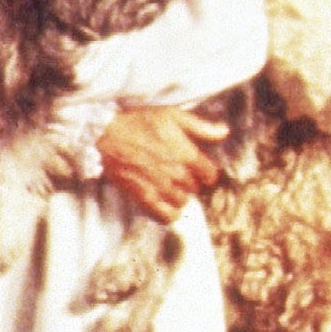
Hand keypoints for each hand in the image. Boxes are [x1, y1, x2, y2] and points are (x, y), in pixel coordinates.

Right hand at [95, 105, 224, 221]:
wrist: (106, 135)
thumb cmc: (138, 122)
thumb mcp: (173, 116)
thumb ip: (201, 127)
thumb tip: (224, 132)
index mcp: (187, 155)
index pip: (210, 175)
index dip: (205, 171)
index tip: (197, 167)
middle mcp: (177, 175)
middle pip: (195, 188)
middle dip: (189, 181)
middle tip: (176, 172)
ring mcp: (161, 188)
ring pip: (182, 202)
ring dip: (178, 195)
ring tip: (167, 185)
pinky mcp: (144, 198)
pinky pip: (166, 216)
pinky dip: (169, 213)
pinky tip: (163, 202)